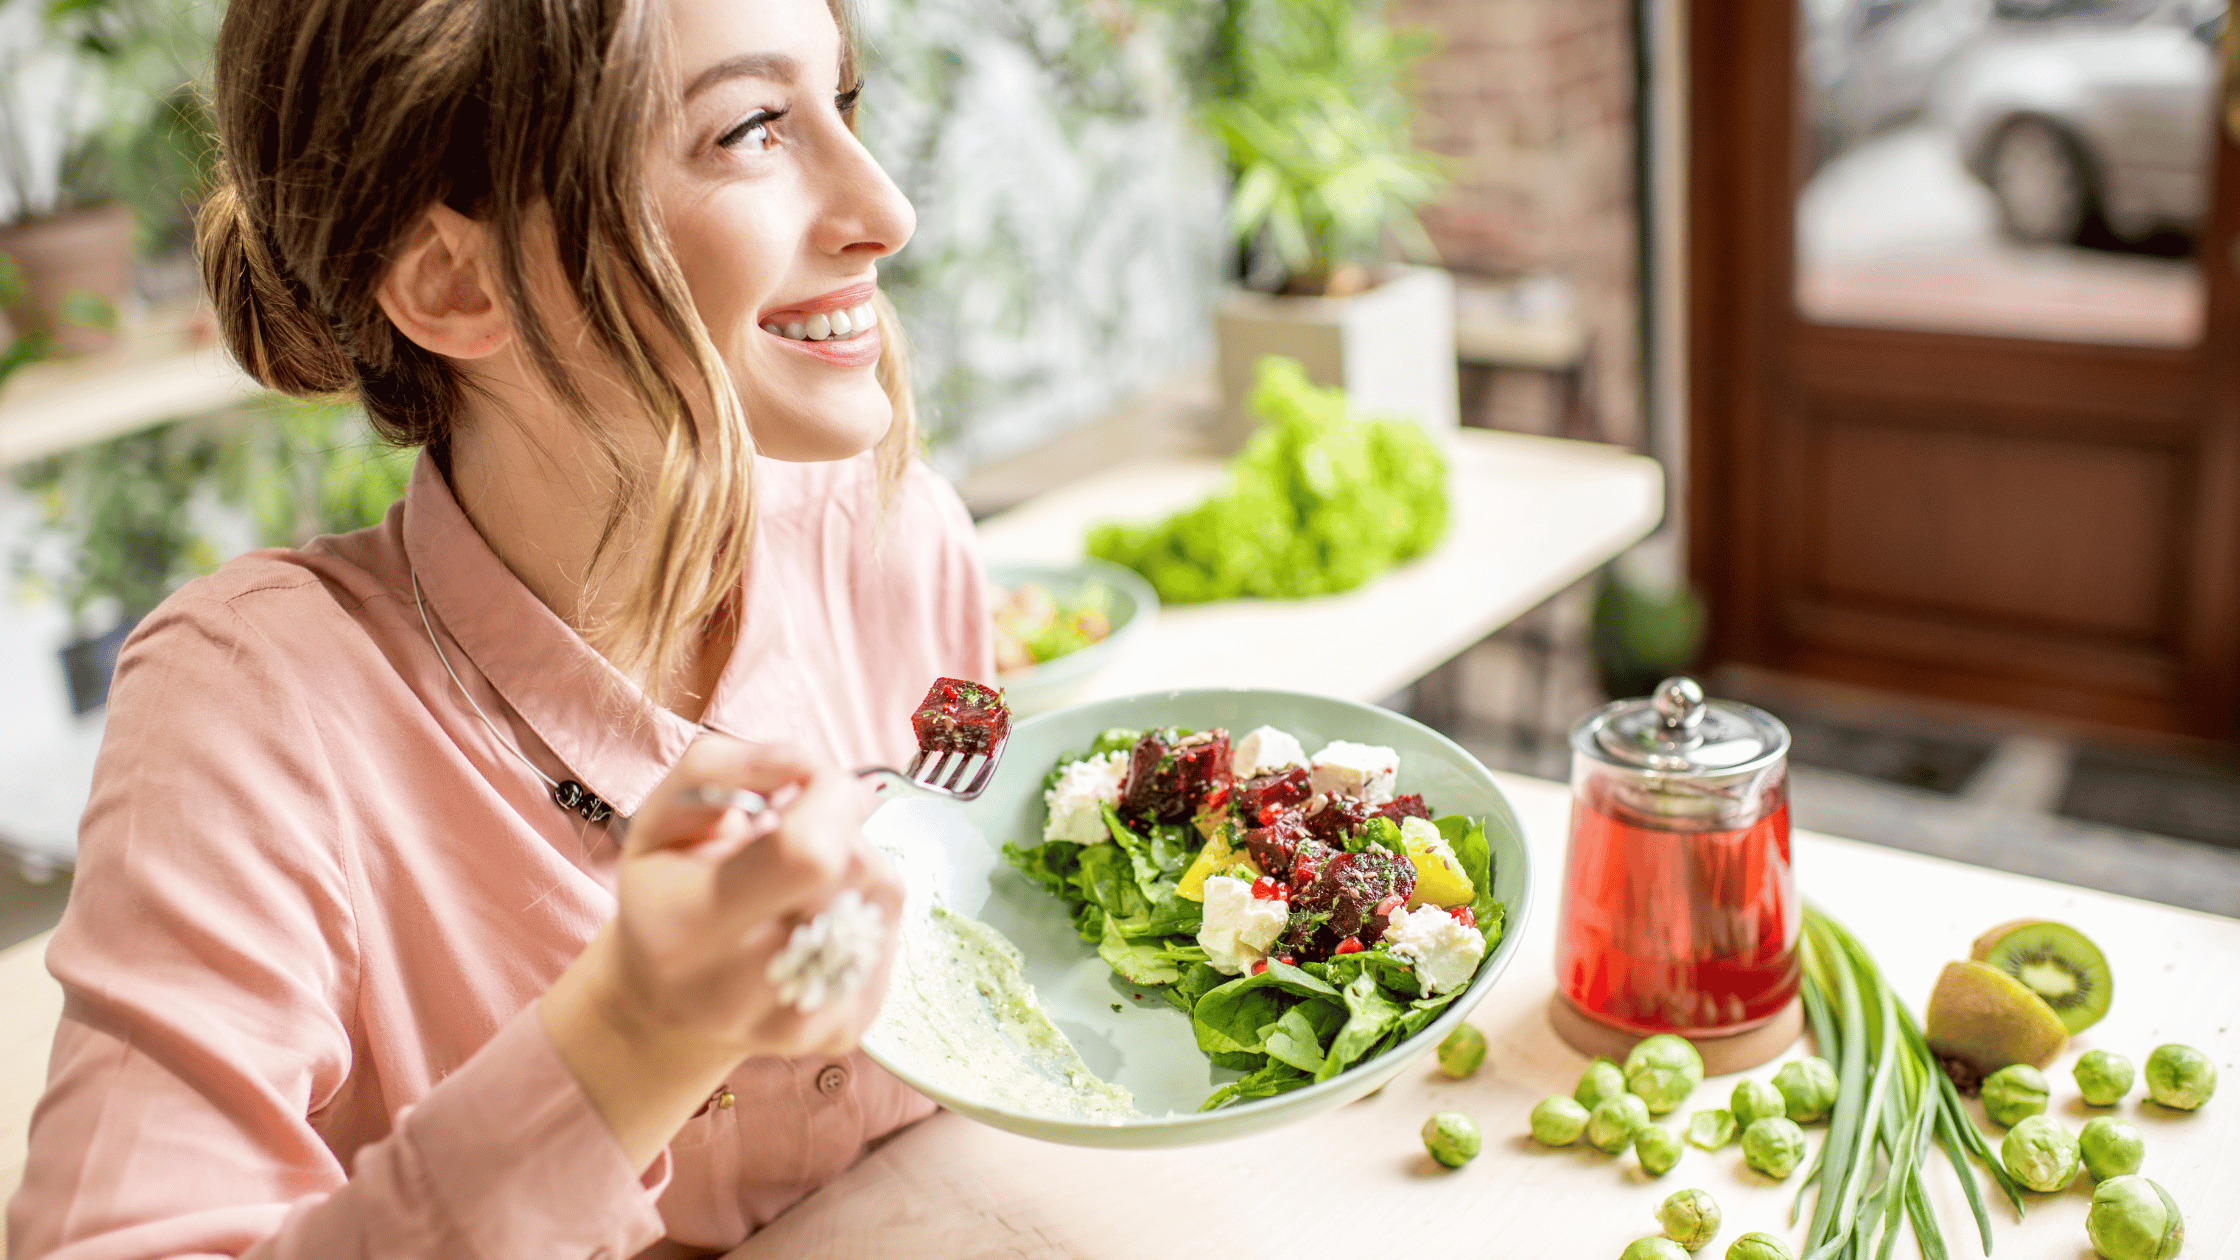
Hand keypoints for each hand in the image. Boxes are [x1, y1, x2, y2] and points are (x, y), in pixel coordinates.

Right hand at [539, 737, 901, 1168]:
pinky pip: (892, 934)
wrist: (665, 1004)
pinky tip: (819, 915)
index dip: (827, 796)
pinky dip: (866, 907)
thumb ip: (723, 768)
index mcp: (686, 929)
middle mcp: (739, 991)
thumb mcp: (660, 816)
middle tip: (797, 832)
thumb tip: (814, 768)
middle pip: (854, 870)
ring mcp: (798, 1023)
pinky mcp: (843, 1033)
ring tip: (802, 878)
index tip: (805, 784)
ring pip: (883, 897)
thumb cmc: (665, 894)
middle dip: (839, 826)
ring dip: (857, 863)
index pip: (806, 853)